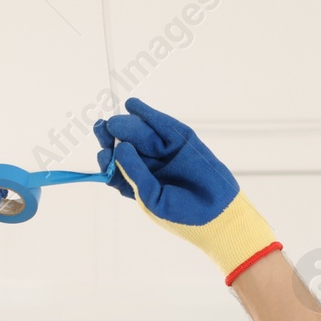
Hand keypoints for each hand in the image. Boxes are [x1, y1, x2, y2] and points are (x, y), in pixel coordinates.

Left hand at [92, 97, 280, 284]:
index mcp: (137, 183)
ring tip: (117, 122)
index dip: (106, 157)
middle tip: (103, 127)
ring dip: (127, 124)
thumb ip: (134, 174)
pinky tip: (133, 105)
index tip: (103, 153)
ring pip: (141, 134)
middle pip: (124, 145)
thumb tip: (120, 147)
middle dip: (111, 135)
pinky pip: (163, 126)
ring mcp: (165, 153)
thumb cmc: (181, 215)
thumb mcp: (151, 197)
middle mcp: (148, 166)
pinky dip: (148, 114)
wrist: (217, 215)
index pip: (114, 166)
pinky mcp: (182, 142)